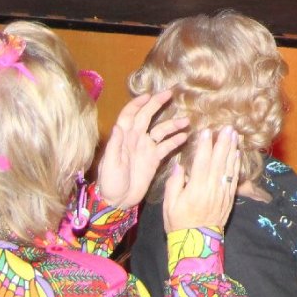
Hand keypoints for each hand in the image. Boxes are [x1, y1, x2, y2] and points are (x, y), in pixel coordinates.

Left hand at [97, 90, 190, 209]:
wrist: (118, 202)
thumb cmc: (110, 182)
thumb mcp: (110, 164)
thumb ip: (115, 145)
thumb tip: (118, 126)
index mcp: (123, 137)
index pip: (130, 115)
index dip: (137, 104)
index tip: (148, 95)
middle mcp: (136, 138)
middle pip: (147, 117)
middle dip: (157, 104)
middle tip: (169, 94)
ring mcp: (146, 148)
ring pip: (161, 131)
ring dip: (172, 124)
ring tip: (186, 121)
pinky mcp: (154, 159)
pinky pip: (166, 146)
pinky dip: (175, 141)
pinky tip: (185, 137)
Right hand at [162, 127, 241, 233]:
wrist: (196, 244)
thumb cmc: (178, 223)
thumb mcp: (169, 205)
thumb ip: (174, 184)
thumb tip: (179, 166)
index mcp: (195, 189)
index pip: (202, 162)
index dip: (205, 146)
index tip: (207, 131)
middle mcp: (211, 188)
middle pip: (219, 161)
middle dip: (223, 143)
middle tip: (227, 127)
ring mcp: (222, 193)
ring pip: (229, 167)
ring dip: (232, 149)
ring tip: (235, 135)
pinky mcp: (229, 198)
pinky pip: (234, 178)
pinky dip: (236, 165)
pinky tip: (237, 153)